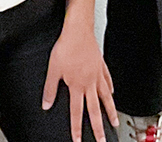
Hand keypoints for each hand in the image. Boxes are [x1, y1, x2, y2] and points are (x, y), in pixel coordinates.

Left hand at [42, 24, 118, 140]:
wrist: (79, 30)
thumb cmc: (66, 47)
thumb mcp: (53, 69)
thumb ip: (50, 89)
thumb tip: (46, 104)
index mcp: (77, 86)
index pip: (77, 113)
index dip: (77, 128)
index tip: (78, 140)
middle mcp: (90, 83)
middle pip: (95, 110)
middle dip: (99, 128)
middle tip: (102, 139)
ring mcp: (98, 75)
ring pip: (106, 98)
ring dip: (111, 112)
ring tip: (115, 122)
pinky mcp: (101, 66)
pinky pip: (108, 81)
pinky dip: (110, 89)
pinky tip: (112, 93)